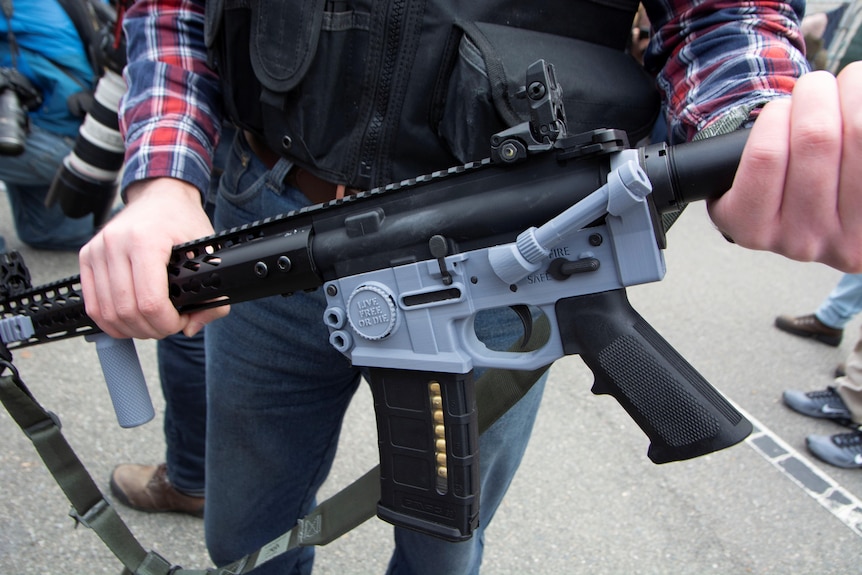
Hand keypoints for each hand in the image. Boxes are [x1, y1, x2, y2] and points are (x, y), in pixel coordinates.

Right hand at [79, 178, 227, 339]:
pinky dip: (110, 321)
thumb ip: (212, 294)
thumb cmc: (183, 220)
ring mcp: (97, 250)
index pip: (150, 301)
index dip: (167, 322)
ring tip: (151, 324)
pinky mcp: (86, 256)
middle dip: (152, 329)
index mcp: (146, 241)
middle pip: (127, 310)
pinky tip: (130, 322)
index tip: (180, 321)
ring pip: (106, 311)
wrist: (160, 195)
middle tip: (168, 325)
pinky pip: (92, 303)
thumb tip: (192, 327)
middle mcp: (116, 243)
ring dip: (131, 329)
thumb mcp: (208, 252)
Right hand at [708, 62, 861, 272]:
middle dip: (815, 93)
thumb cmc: (783, 187)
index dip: (775, 114)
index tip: (780, 109)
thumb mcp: (742, 183)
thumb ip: (751, 153)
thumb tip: (783, 110)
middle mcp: (800, 239)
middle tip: (815, 88)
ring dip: (850, 91)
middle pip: (815, 138)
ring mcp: (847, 233)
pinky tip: (857, 106)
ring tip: (844, 88)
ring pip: (857, 135)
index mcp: (751, 228)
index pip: (765, 155)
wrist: (828, 225)